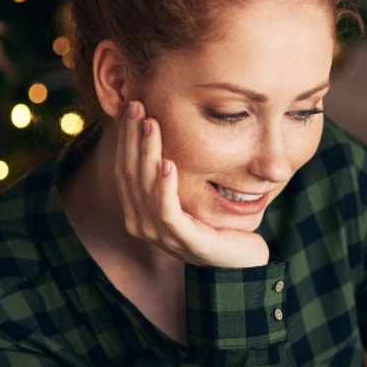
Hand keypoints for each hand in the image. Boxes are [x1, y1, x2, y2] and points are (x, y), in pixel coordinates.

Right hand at [115, 100, 269, 267]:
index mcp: (140, 212)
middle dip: (133, 138)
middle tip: (138, 106)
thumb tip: (164, 130)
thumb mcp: (187, 195)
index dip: (127, 138)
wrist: (241, 260)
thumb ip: (170, 174)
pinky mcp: (184, 240)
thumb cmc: (215, 224)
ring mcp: (161, 234)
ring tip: (151, 126)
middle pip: (130, 174)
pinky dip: (165, 186)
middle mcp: (143, 223)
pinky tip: (168, 163)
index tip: (133, 106)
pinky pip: (167, 210)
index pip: (125, 169)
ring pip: (145, 188)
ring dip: (147, 153)